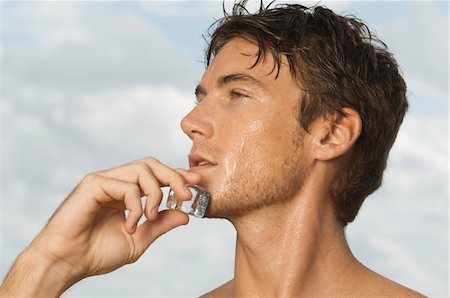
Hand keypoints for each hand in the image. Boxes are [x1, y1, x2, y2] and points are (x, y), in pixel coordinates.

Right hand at [1, 157, 199, 295]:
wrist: (67, 263)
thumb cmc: (97, 253)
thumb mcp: (139, 240)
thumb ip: (160, 225)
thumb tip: (185, 215)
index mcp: (127, 193)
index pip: (156, 175)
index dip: (177, 176)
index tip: (196, 182)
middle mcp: (116, 182)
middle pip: (151, 164)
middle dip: (174, 176)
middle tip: (186, 195)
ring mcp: (104, 180)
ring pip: (141, 169)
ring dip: (155, 192)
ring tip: (151, 215)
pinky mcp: (93, 184)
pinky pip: (125, 185)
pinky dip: (135, 204)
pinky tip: (131, 223)